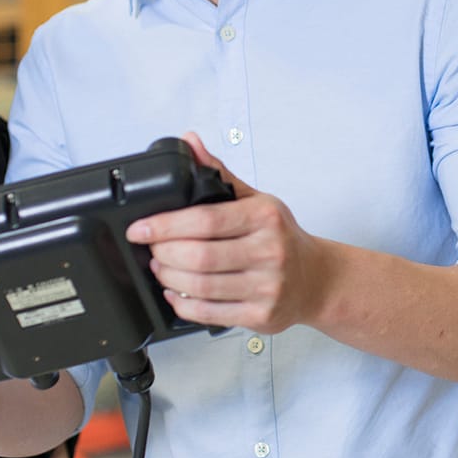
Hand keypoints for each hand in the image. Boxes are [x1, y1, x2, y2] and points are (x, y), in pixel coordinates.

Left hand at [128, 134, 335, 335]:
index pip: (205, 220)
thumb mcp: (257, 201)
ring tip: (160, 269)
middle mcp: (269, 251)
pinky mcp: (260, 315)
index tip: (140, 228)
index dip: (165, 225)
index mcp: (265, 217)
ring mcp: (266, 286)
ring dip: (169, 279)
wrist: (317, 280)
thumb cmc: (283, 239)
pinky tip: (175, 294)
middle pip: (199, 256)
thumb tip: (189, 143)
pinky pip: (209, 313)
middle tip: (151, 249)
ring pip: (201, 286)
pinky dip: (183, 305)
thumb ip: (219, 174)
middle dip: (163, 254)